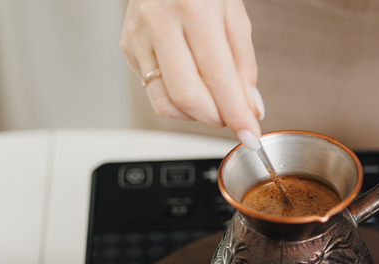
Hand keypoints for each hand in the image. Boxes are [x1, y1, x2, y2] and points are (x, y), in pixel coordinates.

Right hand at [120, 0, 262, 137]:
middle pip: (188, 97)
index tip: (250, 136)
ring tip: (215, 105)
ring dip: (197, 116)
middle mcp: (160, 22)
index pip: (217, 77)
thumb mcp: (235, 14)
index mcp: (194, 9)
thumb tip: (250, 106)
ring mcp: (138, 36)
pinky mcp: (127, 47)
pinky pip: (153, 93)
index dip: (236, 114)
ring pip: (166, 103)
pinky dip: (178, 103)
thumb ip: (244, 64)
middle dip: (217, 119)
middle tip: (234, 119)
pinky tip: (192, 89)